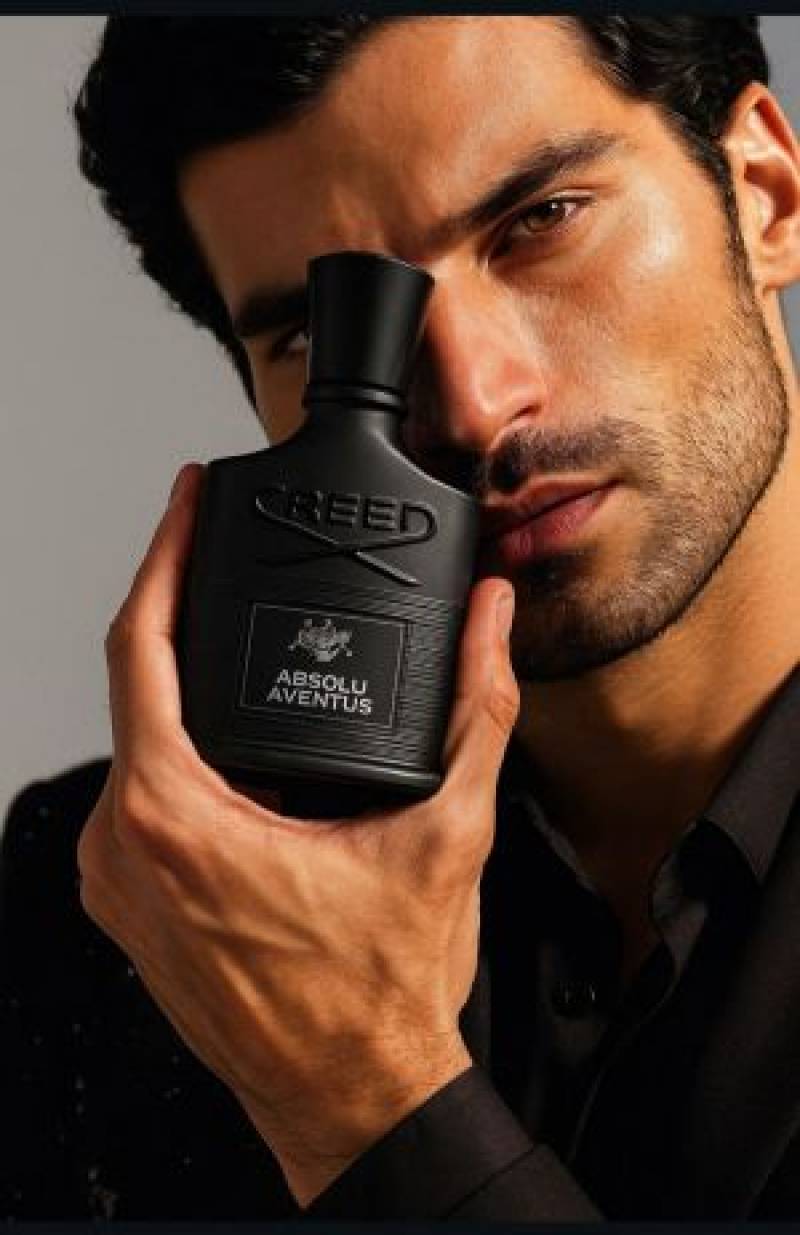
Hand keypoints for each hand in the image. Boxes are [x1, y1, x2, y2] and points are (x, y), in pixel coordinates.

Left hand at [78, 463, 517, 1205]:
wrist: (352, 1099)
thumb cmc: (380, 994)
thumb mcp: (448, 834)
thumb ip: (474, 711)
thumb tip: (488, 622)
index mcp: (178, 818)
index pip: (142, 648)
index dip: (166, 555)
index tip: (188, 500)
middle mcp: (126, 848)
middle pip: (133, 687)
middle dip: (178, 606)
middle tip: (217, 543)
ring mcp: (119, 882)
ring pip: (134, 740)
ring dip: (179, 680)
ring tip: (229, 620)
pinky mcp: (130, 904)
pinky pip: (139, 794)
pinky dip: (177, 745)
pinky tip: (229, 728)